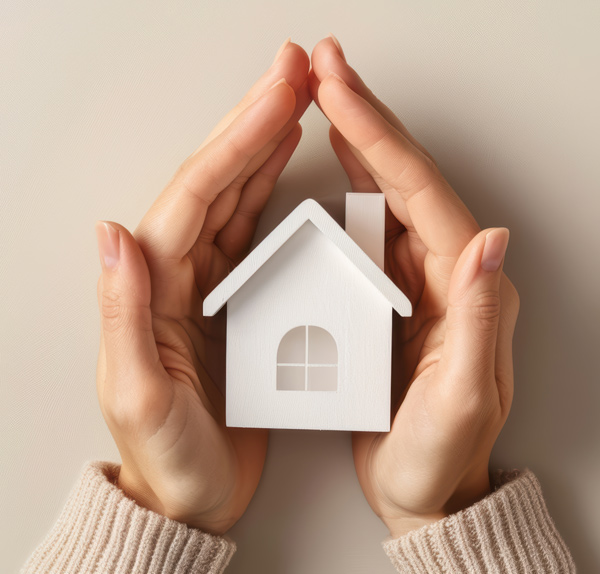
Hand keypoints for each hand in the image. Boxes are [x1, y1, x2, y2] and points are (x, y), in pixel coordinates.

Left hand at [95, 40, 310, 533]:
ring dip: (261, 147)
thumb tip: (111, 232)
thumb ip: (122, 313)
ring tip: (291, 105)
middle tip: (291, 75)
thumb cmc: (169, 458)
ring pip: (232, 198)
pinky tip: (282, 168)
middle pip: (214, 182)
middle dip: (252, 122)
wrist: (189, 496)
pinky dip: (265, 193)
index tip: (278, 97)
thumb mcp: (140, 395)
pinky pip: (247, 231)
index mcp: (151, 290)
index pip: (196, 197)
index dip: (237, 142)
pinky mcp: (228, 300)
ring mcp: (202, 284)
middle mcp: (172, 277)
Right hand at [310, 36, 519, 536]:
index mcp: (465, 288)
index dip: (378, 138)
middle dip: (366, 116)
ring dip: (359, 140)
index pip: (421, 194)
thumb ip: (478, 320)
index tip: (338, 93)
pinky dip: (351, 185)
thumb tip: (491, 238)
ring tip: (329, 96)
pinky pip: (371, 225)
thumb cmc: (438, 454)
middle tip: (328, 67)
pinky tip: (334, 164)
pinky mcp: (392, 294)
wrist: (425, 488)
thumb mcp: (463, 399)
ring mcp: (417, 280)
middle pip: (405, 176)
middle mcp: (446, 273)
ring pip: (387, 192)